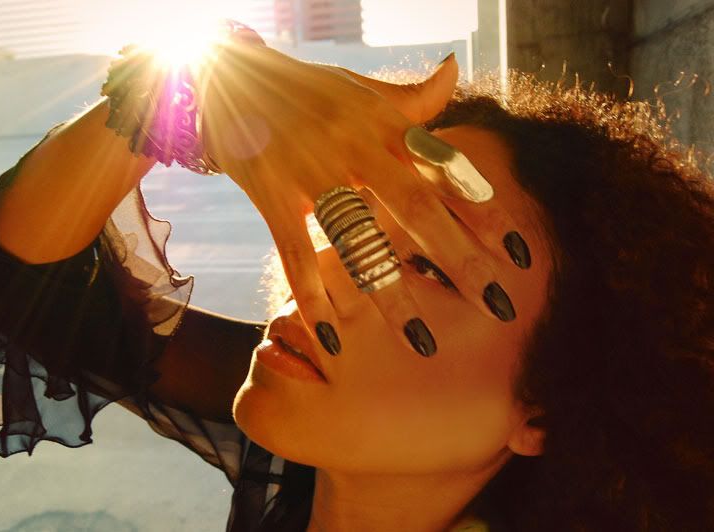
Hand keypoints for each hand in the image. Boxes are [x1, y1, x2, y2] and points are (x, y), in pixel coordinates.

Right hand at [198, 44, 517, 356]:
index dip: (485, 210)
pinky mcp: (273, 195)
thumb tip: (453, 68)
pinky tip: (330, 334)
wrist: (228, 78)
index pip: (445, 169)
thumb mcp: (361, 87)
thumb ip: (411, 95)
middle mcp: (356, 148)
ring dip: (392, 295)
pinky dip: (312, 294)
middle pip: (418, 209)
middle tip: (498, 304)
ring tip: (421, 341)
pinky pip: (296, 252)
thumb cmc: (304, 89)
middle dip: (460, 259)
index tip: (520, 253)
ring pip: (359, 240)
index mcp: (383, 125)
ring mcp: (313, 172)